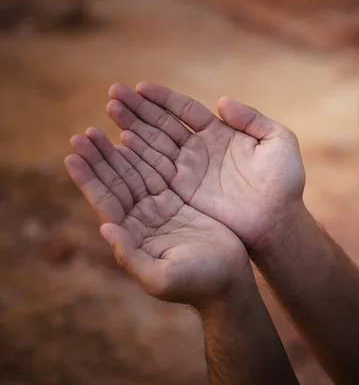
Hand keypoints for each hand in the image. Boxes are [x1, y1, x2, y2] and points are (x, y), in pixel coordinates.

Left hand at [64, 128, 250, 307]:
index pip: (105, 203)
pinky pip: (158, 171)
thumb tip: (104, 229)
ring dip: (116, 153)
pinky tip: (132, 137)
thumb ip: (131, 256)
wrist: (230, 282)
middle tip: (82, 135)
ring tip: (99, 130)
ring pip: (134, 174)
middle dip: (98, 159)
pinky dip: (144, 154)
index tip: (72, 155)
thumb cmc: (198, 283)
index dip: (88, 180)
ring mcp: (159, 209)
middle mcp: (141, 220)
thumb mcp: (161, 277)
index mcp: (133, 236)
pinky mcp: (178, 201)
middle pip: (115, 183)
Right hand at [105, 83, 305, 248]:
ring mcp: (190, 171)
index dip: (164, 98)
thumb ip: (253, 119)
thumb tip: (221, 102)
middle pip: (164, 124)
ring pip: (155, 144)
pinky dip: (139, 157)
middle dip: (139, 109)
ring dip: (132, 127)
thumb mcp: (279, 141)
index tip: (140, 87)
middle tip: (113, 93)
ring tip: (111, 110)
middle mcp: (200, 149)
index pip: (186, 110)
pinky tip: (121, 141)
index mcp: (220, 133)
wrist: (278, 221)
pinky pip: (157, 171)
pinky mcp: (184, 192)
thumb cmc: (284, 183)